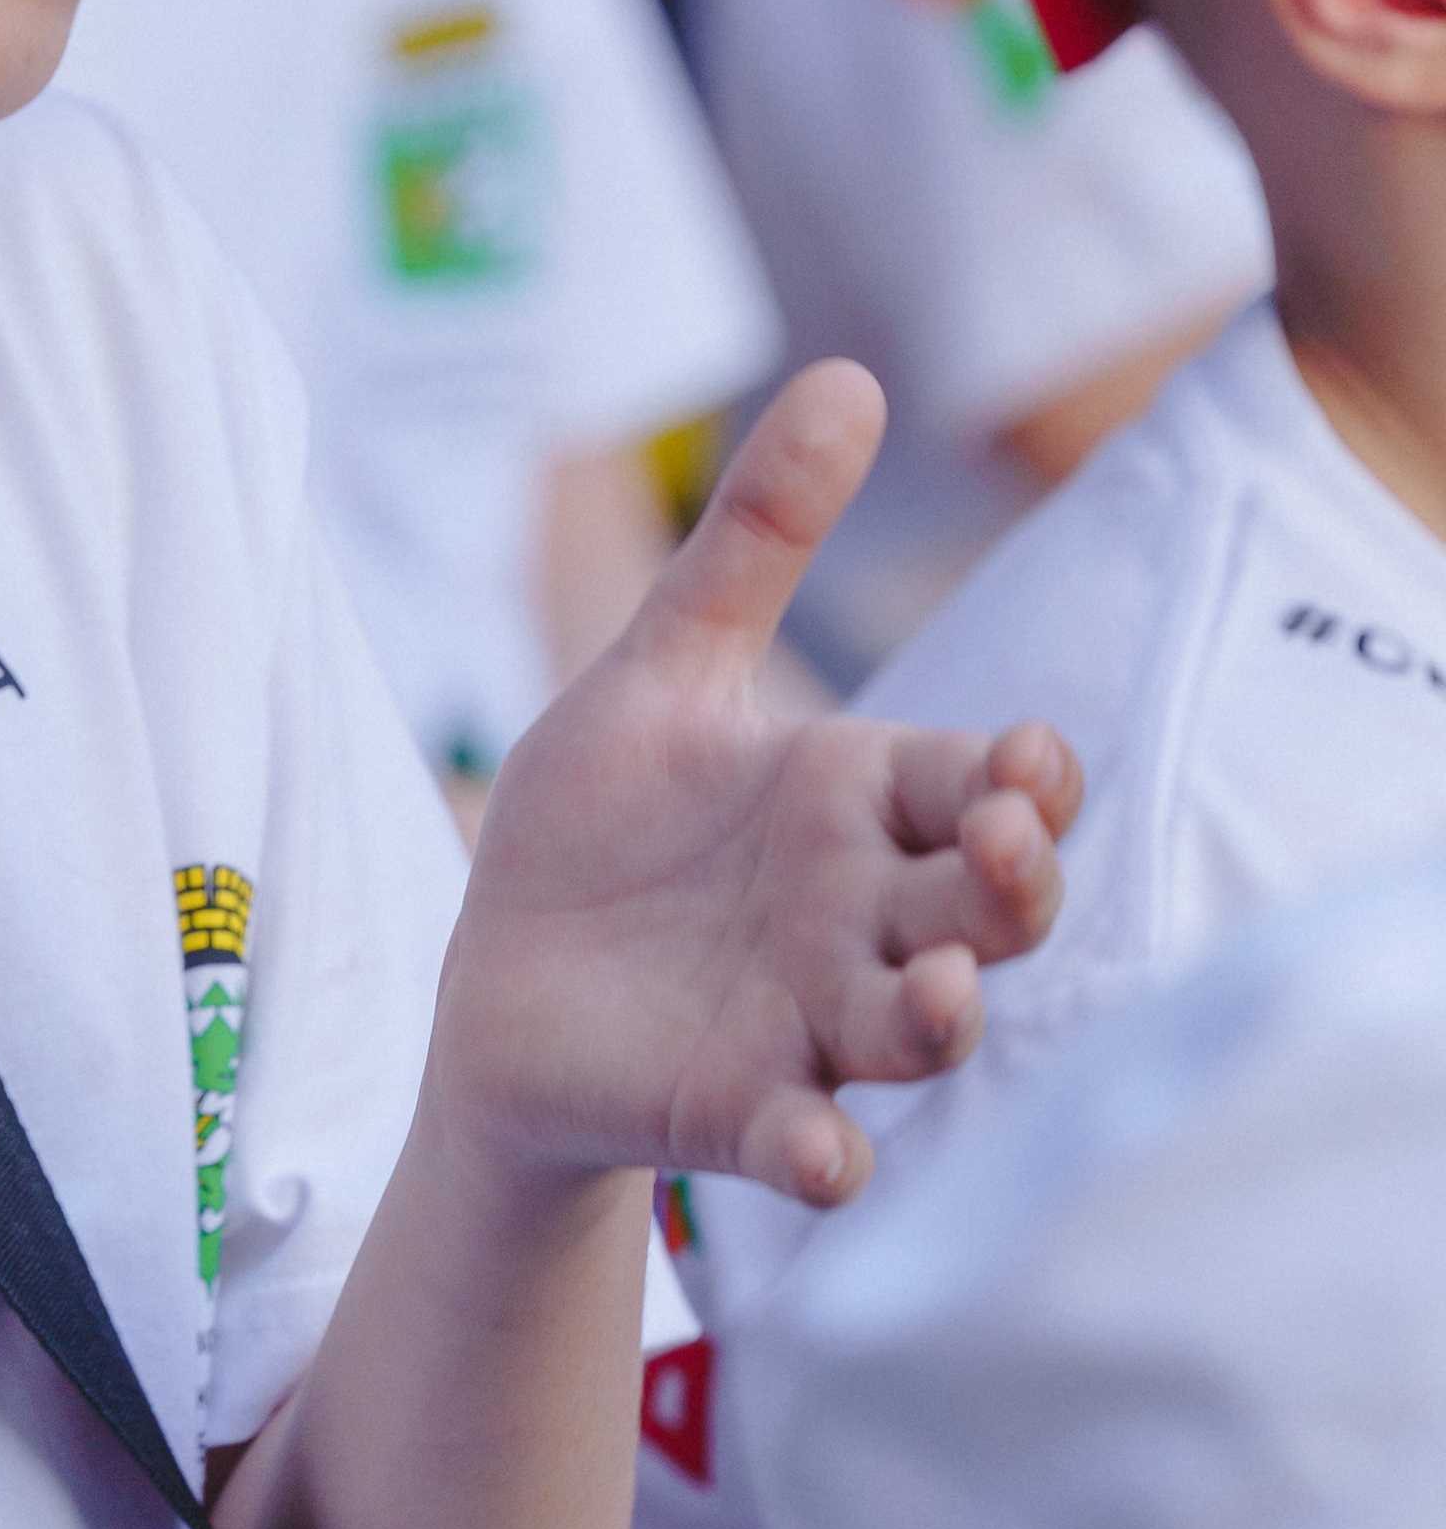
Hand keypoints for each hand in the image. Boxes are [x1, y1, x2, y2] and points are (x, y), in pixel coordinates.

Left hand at [437, 364, 1078, 1205]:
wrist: (499, 982)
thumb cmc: (603, 823)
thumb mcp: (662, 668)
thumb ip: (755, 540)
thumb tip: (851, 372)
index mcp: (855, 802)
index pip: (976, 782)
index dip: (1022, 780)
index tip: (1029, 760)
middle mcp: (861, 916)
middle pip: (981, 907)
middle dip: (1012, 888)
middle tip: (1006, 853)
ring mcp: (808, 1021)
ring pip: (916, 1027)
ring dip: (940, 1018)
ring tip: (936, 998)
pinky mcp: (736, 1110)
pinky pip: (803, 1139)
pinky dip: (823, 1153)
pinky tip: (826, 1156)